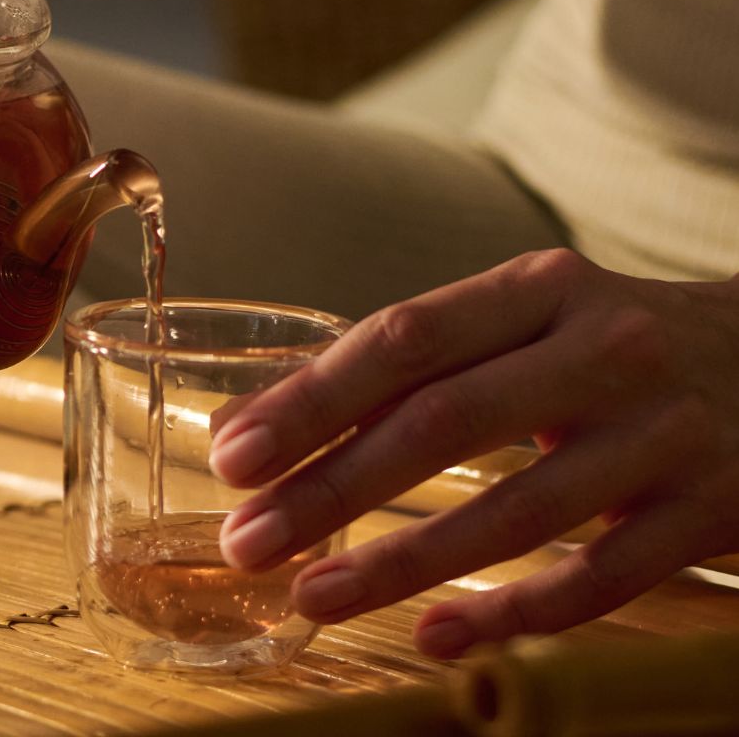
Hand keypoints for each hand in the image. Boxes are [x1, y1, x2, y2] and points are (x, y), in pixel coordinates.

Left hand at [207, 248, 738, 657]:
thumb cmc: (617, 351)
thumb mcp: (527, 325)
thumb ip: (407, 368)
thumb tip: (254, 428)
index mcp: (543, 288)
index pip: (404, 338)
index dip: (311, 399)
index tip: (232, 455)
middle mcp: (606, 349)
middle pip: (442, 422)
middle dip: (329, 487)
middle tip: (247, 538)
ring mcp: (665, 432)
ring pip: (517, 509)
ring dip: (402, 562)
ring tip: (314, 595)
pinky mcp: (711, 511)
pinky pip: (598, 576)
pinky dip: (513, 611)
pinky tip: (438, 635)